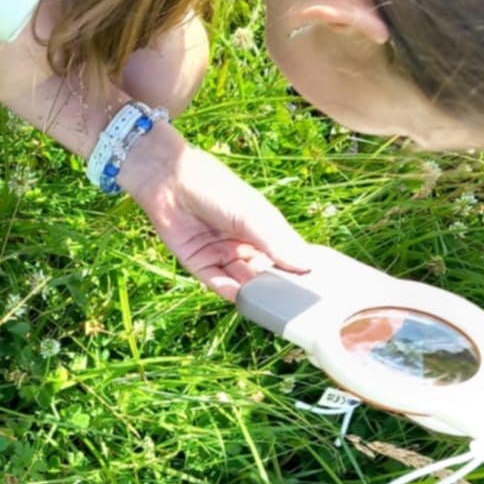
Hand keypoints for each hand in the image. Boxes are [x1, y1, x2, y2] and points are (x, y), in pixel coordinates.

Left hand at [122, 125, 309, 298]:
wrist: (169, 180)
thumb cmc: (214, 187)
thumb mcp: (251, 214)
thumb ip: (276, 241)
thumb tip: (306, 265)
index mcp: (261, 229)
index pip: (284, 256)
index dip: (296, 271)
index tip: (313, 287)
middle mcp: (242, 245)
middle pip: (263, 273)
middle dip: (275, 287)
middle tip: (292, 303)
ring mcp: (221, 255)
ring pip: (242, 281)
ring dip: (253, 292)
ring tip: (269, 303)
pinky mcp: (198, 264)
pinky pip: (217, 282)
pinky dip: (228, 290)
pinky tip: (240, 296)